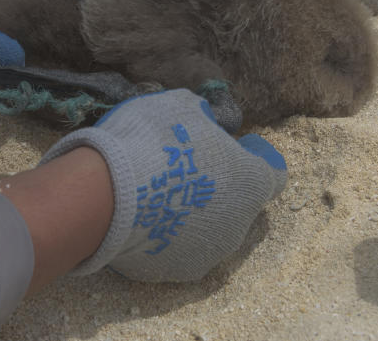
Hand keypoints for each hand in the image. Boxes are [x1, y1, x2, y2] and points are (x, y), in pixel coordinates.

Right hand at [40, 89, 286, 281]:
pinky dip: (164, 236)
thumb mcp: (180, 106)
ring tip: (156, 195)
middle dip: (217, 188)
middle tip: (182, 169)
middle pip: (237, 205)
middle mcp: (238, 226)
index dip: (251, 158)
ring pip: (207, 231)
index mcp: (250, 183)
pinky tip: (140, 219)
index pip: (271, 174)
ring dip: (192, 215)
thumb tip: (205, 119)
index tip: (228, 149)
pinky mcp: (175, 272)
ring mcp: (207, 255)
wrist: (105, 195)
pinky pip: (175, 249)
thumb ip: (201, 114)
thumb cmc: (152, 142)